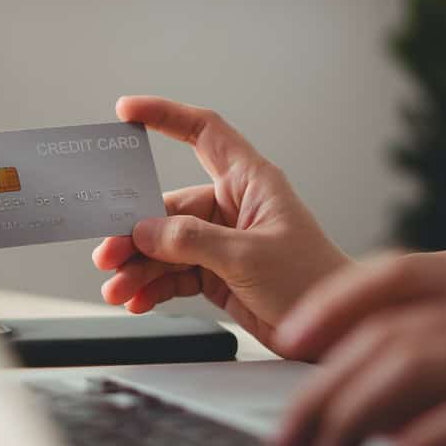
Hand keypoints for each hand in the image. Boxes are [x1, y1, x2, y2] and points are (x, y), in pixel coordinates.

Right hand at [93, 97, 348, 354]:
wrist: (336, 334)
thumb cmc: (313, 282)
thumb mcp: (249, 256)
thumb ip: (193, 240)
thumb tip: (146, 231)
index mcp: (250, 182)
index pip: (203, 132)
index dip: (166, 115)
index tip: (127, 111)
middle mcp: (233, 206)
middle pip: (169, 207)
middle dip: (136, 231)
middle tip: (109, 254)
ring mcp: (223, 241)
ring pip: (166, 245)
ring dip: (139, 267)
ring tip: (117, 288)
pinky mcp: (218, 273)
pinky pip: (175, 273)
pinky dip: (153, 286)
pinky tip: (136, 299)